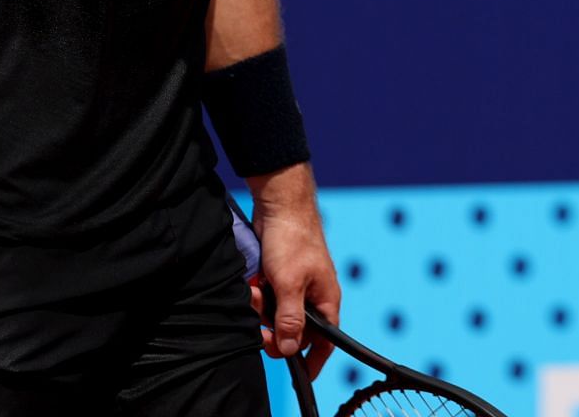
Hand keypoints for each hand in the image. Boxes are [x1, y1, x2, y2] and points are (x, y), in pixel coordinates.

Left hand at [247, 163, 340, 378]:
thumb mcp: (290, 284)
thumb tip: (288, 350)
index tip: (300, 374)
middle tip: (259, 317)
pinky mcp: (277, 278)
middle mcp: (312, 296)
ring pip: (273, 315)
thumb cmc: (294, 239)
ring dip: (260, 308)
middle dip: (271, 327)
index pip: (325, 341)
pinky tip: (252, 282)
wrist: (279, 204)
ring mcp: (294, 287)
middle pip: (291, 331)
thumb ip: (290, 319)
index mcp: (326, 300)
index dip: (313, 359)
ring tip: (255, 289)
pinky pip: (264, 299)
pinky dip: (256, 294)